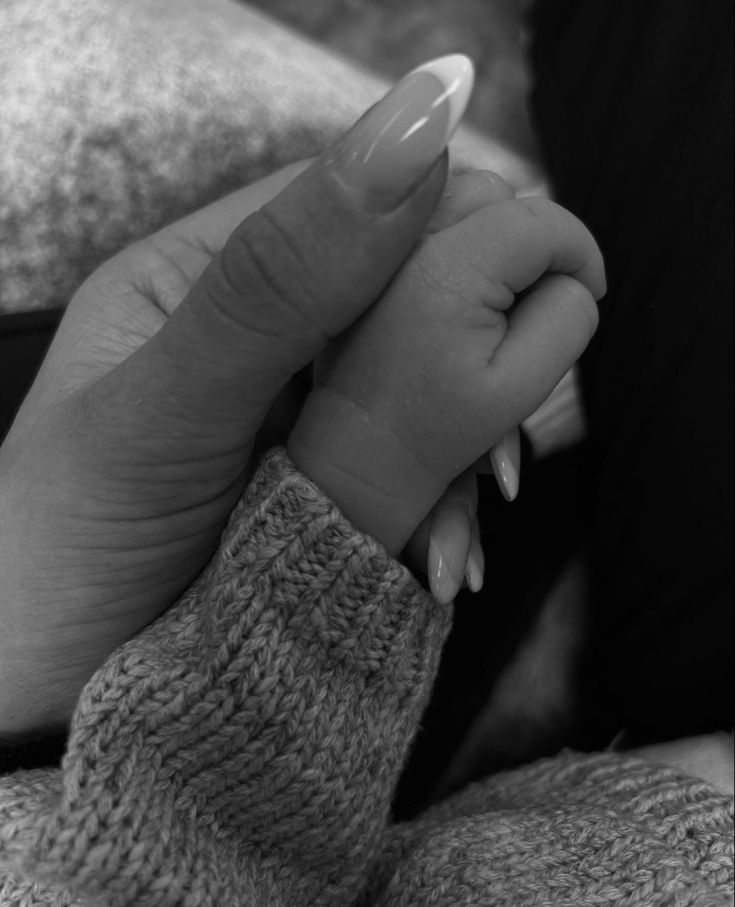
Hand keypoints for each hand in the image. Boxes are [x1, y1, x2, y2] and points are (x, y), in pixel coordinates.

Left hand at [0, 55, 473, 738]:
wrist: (41, 697)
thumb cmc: (66, 548)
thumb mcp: (165, 411)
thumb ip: (278, 282)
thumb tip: (417, 127)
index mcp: (201, 280)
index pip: (351, 210)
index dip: (447, 236)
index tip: (526, 296)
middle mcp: (254, 335)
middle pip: (399, 307)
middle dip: (463, 382)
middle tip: (498, 466)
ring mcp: (289, 411)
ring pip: (414, 398)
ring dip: (455, 470)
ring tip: (455, 555)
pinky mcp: (313, 482)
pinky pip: (402, 472)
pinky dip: (434, 515)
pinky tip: (442, 566)